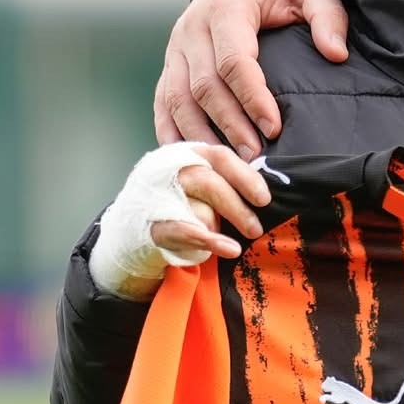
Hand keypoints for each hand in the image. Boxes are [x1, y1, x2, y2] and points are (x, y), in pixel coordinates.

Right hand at [90, 144, 271, 300]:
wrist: (137, 227)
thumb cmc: (183, 203)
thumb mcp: (204, 184)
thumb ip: (227, 180)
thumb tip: (266, 191)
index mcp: (189, 154)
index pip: (220, 157)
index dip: (245, 176)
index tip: (264, 198)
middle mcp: (171, 170)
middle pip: (209, 183)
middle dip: (237, 207)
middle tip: (256, 228)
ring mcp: (157, 196)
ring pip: (197, 208)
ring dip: (220, 224)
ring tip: (238, 242)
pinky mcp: (151, 224)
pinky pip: (183, 230)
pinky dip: (209, 240)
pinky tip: (229, 248)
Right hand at [153, 0, 347, 156]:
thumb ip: (327, 15)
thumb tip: (336, 54)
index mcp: (225, 8)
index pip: (234, 61)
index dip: (252, 97)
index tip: (274, 127)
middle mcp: (191, 29)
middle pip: (204, 86)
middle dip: (229, 124)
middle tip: (255, 158)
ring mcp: (176, 47)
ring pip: (177, 98)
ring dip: (200, 135)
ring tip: (227, 165)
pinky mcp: (171, 62)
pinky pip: (163, 100)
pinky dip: (171, 130)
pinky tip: (188, 156)